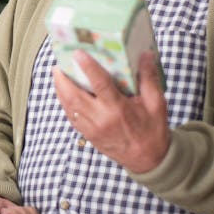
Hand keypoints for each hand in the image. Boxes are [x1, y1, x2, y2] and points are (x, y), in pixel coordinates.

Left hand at [54, 50, 170, 173]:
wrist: (148, 160)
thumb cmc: (152, 129)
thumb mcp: (156, 103)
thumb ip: (148, 78)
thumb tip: (145, 55)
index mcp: (118, 109)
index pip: (99, 84)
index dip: (87, 67)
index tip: (77, 53)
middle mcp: (101, 119)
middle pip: (74, 96)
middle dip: (62, 80)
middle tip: (58, 65)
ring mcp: (92, 129)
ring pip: (69, 107)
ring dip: (60, 91)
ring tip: (57, 75)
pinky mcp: (89, 135)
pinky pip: (72, 117)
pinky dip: (65, 104)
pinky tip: (64, 94)